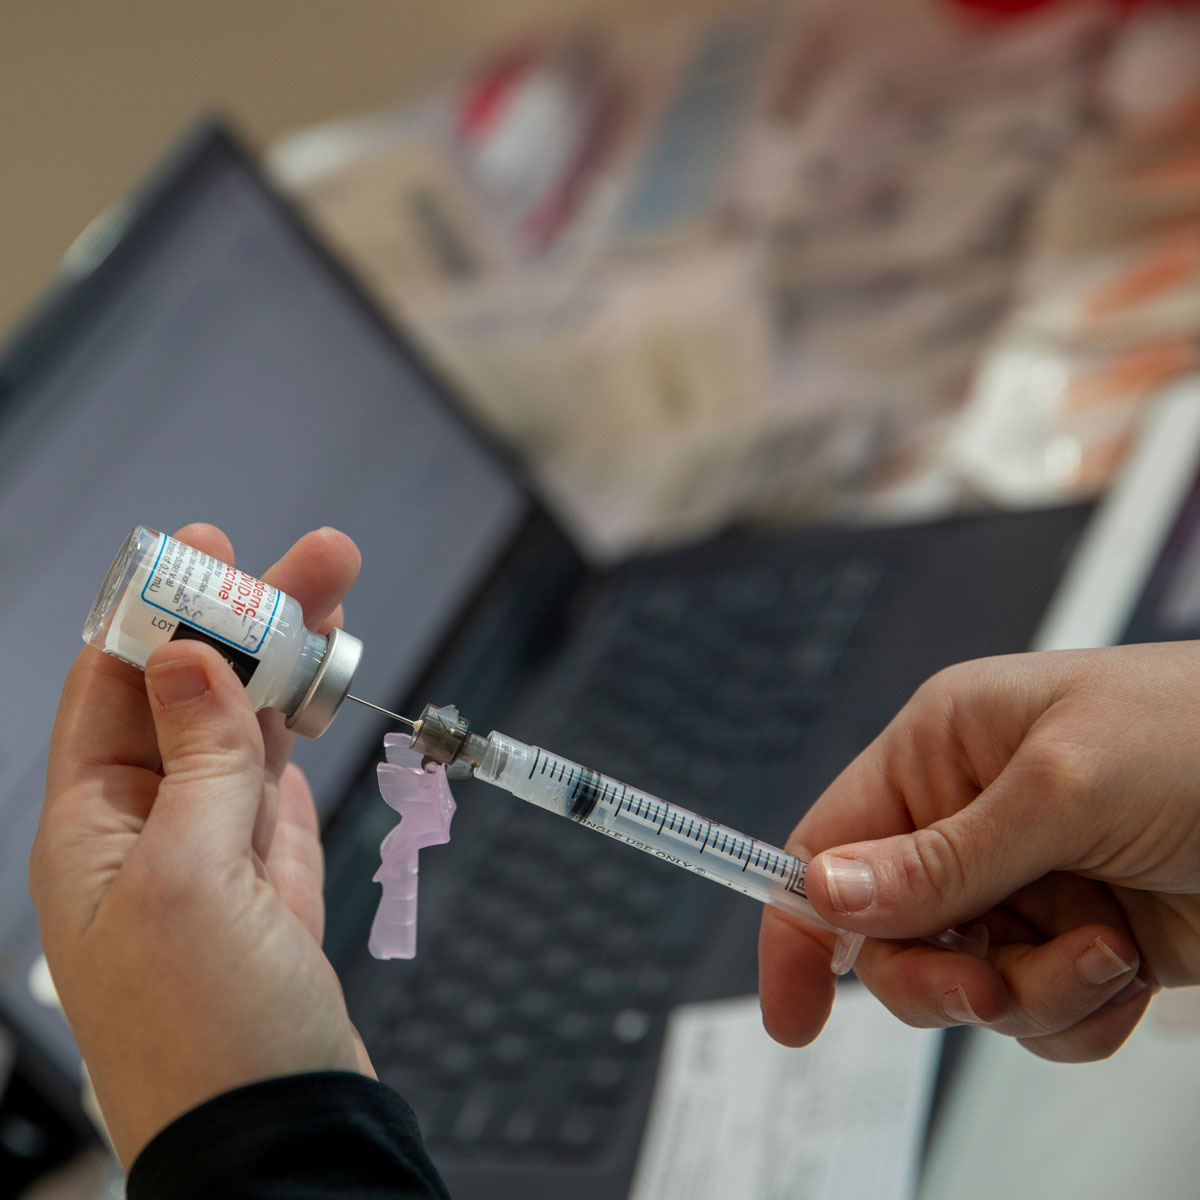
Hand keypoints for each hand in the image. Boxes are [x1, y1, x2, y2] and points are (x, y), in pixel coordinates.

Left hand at [30, 524, 366, 1165]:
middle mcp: (148, 833)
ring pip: (249, 734)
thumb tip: (184, 659)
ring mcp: (215, 857)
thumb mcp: (189, 881)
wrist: (282, 1135)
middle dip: (250, 626)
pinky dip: (301, 736)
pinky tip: (310, 693)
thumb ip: (194, 762)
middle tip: (311, 557)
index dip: (157, 613)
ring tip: (336, 602)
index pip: (114, 690)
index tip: (204, 551)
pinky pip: (283, 785)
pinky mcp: (271, 882)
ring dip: (289, 669)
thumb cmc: (210, 1034)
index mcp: (92, 832)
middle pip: (195, 698)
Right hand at [759, 643, 1199, 1062]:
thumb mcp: (1063, 789)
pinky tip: (1125, 962)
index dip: (800, 925)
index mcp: (944, 749)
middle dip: (940, 974)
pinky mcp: (1080, 938)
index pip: (830, 843)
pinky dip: (1077, 1010)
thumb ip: (942, 857)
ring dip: (1031, 992)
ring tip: (1101, 948)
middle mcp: (971, 817)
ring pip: (966, 984)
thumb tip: (827, 894)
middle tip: (989, 981)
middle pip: (891, 936)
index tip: (793, 1013)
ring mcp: (1027, 883)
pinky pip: (1035, 1013)